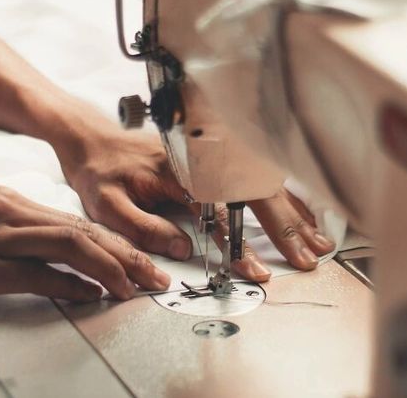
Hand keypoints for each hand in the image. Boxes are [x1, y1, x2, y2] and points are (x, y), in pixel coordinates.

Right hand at [0, 186, 170, 313]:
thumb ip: (22, 236)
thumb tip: (65, 262)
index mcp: (12, 203)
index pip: (78, 222)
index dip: (117, 242)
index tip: (141, 259)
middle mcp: (9, 214)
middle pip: (83, 230)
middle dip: (127, 253)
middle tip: (154, 275)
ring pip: (68, 245)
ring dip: (109, 267)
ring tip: (133, 287)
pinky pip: (35, 274)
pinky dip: (68, 285)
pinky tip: (89, 296)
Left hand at [59, 128, 333, 282]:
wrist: (91, 137)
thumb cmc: (99, 170)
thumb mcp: (108, 206)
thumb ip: (145, 228)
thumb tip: (183, 250)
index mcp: (177, 174)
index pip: (221, 213)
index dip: (241, 245)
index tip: (257, 269)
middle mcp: (200, 161)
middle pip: (255, 193)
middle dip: (286, 225)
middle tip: (308, 255)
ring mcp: (210, 155)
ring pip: (262, 181)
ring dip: (292, 209)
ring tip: (316, 235)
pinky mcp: (212, 156)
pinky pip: (255, 174)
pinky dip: (281, 193)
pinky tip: (298, 207)